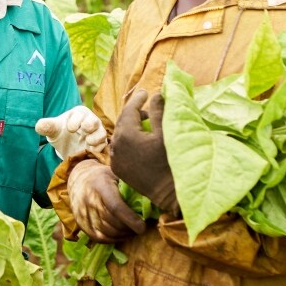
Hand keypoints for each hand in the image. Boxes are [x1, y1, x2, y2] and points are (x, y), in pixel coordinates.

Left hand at [35, 106, 108, 159]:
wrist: (68, 147)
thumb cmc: (61, 133)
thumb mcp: (53, 129)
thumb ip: (47, 126)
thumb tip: (38, 126)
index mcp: (79, 113)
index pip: (80, 114)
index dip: (76, 121)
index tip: (69, 129)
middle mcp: (91, 121)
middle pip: (94, 121)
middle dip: (90, 125)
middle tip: (84, 130)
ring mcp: (97, 132)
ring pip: (101, 133)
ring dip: (96, 138)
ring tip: (88, 143)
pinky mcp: (101, 144)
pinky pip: (103, 145)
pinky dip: (98, 148)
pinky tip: (90, 151)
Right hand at [67, 158, 148, 242]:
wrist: (78, 180)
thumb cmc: (104, 176)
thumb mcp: (116, 173)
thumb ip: (130, 184)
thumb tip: (152, 196)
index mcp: (100, 185)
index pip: (115, 207)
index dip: (130, 219)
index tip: (143, 226)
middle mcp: (89, 201)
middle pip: (113, 222)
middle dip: (130, 228)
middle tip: (142, 227)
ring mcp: (83, 214)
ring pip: (107, 232)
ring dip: (123, 234)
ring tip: (133, 230)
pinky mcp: (82, 224)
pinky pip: (100, 238)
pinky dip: (114, 239)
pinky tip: (122, 234)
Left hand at [110, 88, 178, 215]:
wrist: (169, 193)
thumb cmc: (170, 161)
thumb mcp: (166, 133)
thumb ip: (158, 111)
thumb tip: (156, 94)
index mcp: (126, 135)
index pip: (129, 110)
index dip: (138, 99)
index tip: (145, 92)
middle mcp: (115, 146)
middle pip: (122, 122)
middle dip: (134, 111)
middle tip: (146, 105)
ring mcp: (115, 159)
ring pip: (120, 135)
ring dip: (131, 126)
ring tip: (146, 122)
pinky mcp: (118, 169)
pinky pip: (119, 148)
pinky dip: (127, 140)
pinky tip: (140, 139)